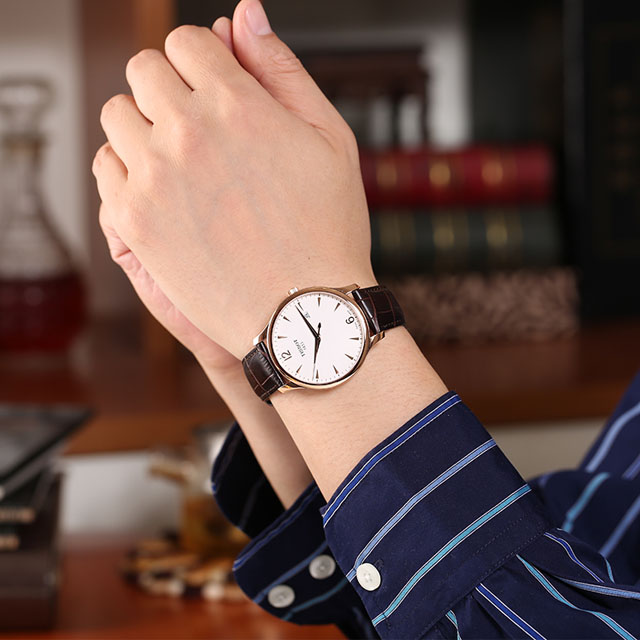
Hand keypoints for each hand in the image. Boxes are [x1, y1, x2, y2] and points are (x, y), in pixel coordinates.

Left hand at [92, 0, 375, 359]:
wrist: (303, 313)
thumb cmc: (327, 231)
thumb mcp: (330, 140)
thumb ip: (282, 69)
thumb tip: (244, 14)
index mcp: (237, 104)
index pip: (186, 42)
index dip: (203, 63)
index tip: (216, 91)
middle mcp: (187, 133)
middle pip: (143, 70)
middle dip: (170, 89)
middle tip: (200, 129)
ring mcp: (154, 178)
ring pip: (116, 115)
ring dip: (145, 127)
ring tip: (182, 163)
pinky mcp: (133, 221)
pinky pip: (105, 167)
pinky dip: (128, 171)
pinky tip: (165, 193)